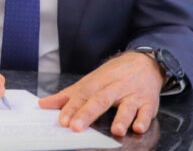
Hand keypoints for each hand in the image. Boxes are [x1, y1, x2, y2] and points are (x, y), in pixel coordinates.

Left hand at [38, 51, 164, 136]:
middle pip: (101, 100)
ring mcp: (133, 94)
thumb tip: (44, 104)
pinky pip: (147, 111)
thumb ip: (68, 95)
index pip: (83, 94)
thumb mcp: (91, 80)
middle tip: (76, 127)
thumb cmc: (113, 74)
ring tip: (116, 130)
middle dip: (88, 113)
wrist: (144, 62)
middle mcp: (115, 87)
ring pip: (127, 106)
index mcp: (98, 81)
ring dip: (121, 118)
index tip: (63, 120)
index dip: (72, 107)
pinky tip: (138, 127)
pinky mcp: (148, 102)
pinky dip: (144, 119)